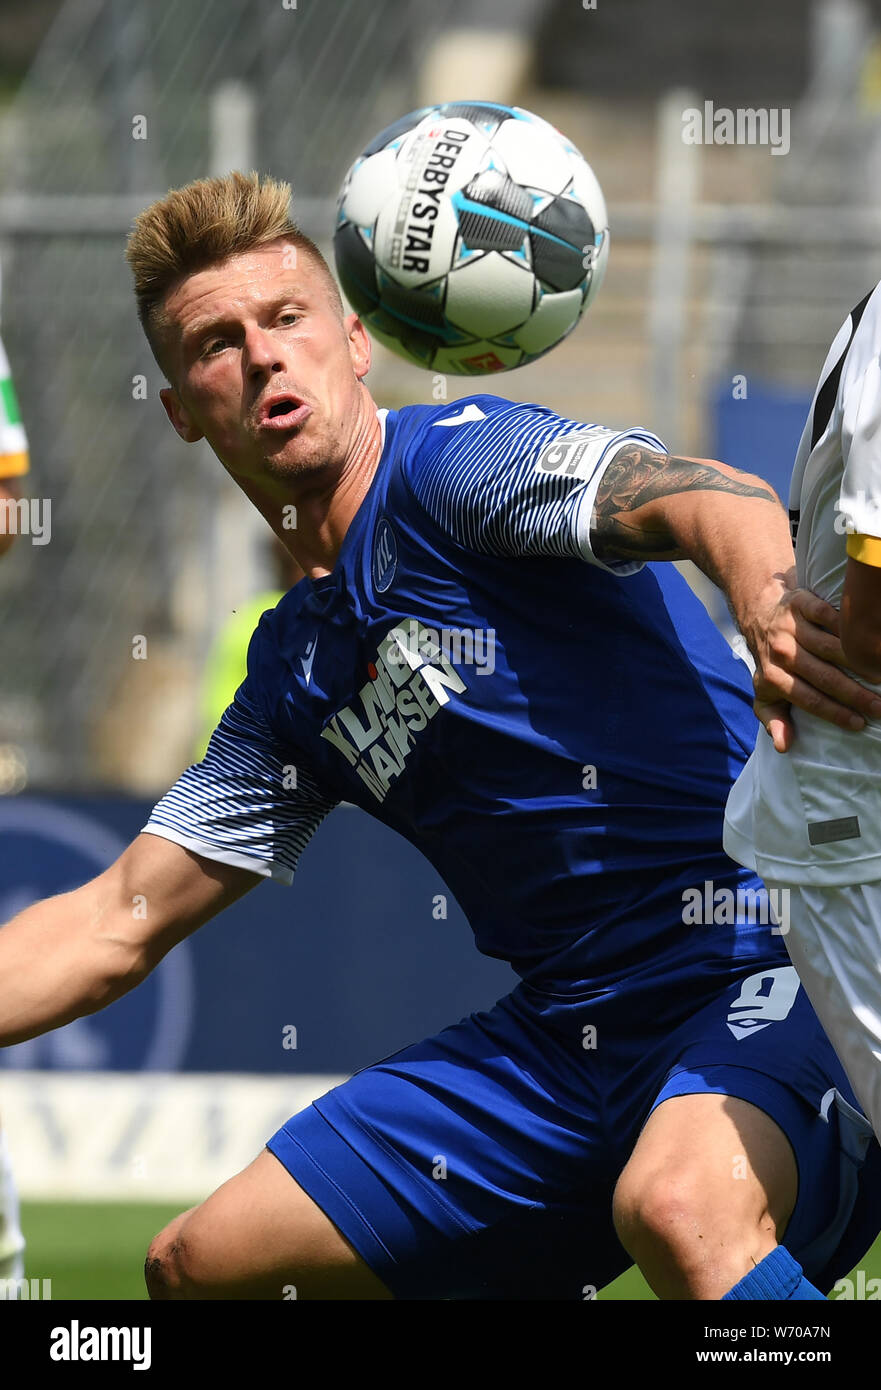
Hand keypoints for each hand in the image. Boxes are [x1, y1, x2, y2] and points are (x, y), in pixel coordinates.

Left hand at [741, 573, 880, 752]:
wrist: (759, 616)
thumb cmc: (771, 662)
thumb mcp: (766, 694)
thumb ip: (774, 720)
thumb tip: (783, 746)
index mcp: (773, 677)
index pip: (810, 700)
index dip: (836, 713)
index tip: (860, 723)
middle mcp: (781, 652)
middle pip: (825, 677)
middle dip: (856, 694)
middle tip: (880, 707)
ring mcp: (790, 627)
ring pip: (831, 647)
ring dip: (858, 661)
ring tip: (880, 674)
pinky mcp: (800, 603)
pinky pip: (827, 615)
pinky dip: (847, 626)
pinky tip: (866, 638)